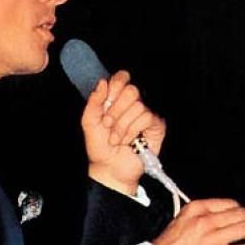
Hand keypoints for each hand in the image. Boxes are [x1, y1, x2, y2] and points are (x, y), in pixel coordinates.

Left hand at [82, 70, 164, 194]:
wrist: (109, 167)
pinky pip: (146, 117)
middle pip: (131, 90)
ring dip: (122, 126)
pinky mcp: (156, 125)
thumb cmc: (99, 145)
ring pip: (138, 106)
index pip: (122, 77)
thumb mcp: (89, 121)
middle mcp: (133, 103)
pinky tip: (129, 141)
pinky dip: (133, 131)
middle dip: (115, 110)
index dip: (115, 87)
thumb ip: (94, 101)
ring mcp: (146, 113)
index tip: (105, 103)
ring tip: (116, 138)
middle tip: (108, 124)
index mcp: (117, 98)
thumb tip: (103, 82)